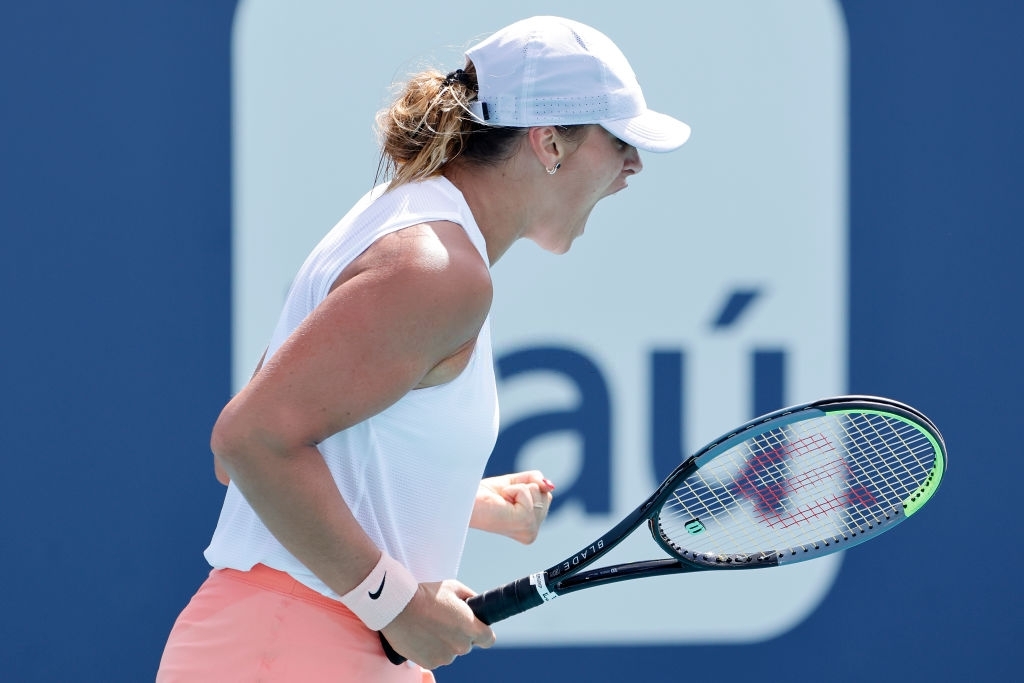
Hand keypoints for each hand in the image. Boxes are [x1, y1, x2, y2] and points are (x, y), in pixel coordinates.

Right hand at [379, 580, 494, 668]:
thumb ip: (470, 598)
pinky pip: (435, 657)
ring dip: (444, 643)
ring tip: (429, 626)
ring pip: (450, 652)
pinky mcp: (429, 663)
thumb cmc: (426, 595)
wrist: (398, 607)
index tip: (476, 628)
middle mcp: (460, 646)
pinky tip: (422, 635)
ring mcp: (445, 657)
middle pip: (467, 645)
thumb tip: (476, 604)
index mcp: (470, 628)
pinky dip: (430, 649)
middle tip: (444, 621)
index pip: (488, 639)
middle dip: (459, 635)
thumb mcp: (454, 588)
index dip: (483, 633)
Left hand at [470, 470, 555, 543]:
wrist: (464, 500)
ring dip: (517, 489)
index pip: (546, 495)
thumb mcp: (516, 483)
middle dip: (523, 487)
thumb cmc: (485, 495)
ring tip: (501, 501)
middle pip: (545, 494)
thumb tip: (550, 485)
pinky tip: (502, 501)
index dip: (525, 488)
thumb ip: (536, 481)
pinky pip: (529, 491)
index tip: (507, 499)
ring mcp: (529, 530)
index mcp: (530, 528)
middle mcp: (531, 533)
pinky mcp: (523, 522)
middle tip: (503, 499)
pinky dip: (514, 489)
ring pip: (538, 492)